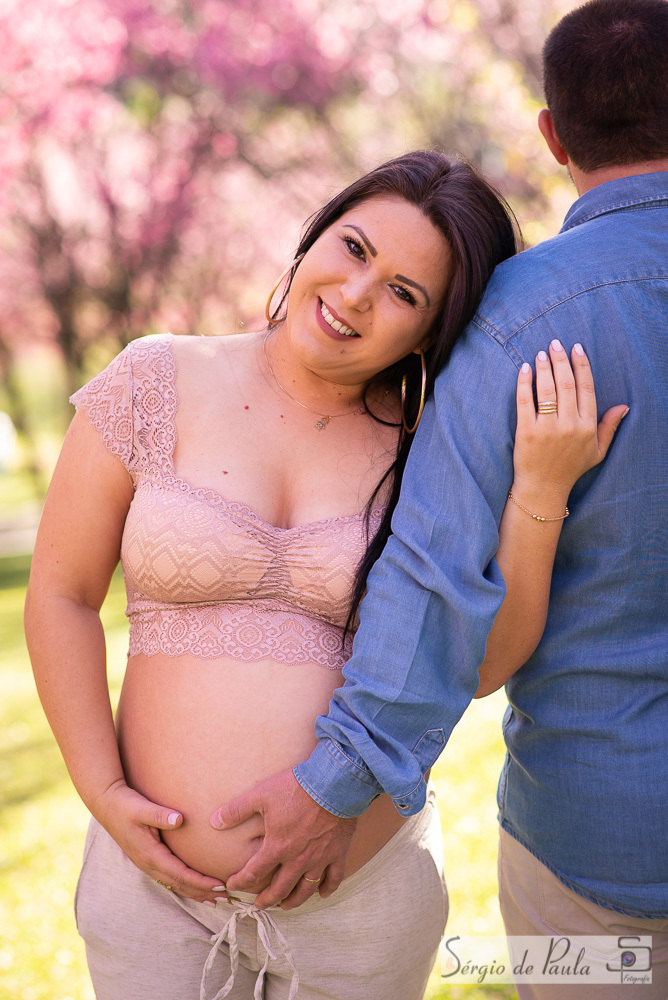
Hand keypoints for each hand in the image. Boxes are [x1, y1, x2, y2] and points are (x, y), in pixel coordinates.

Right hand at [95, 780, 227, 902]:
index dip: (200, 881)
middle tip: (226, 898)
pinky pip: (169, 878)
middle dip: (202, 892)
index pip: (180, 874)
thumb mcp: (142, 808)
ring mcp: (147, 864)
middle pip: (179, 885)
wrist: (107, 804)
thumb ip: (160, 815)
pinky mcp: (147, 859)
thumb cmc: (126, 805)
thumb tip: (179, 819)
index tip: (220, 884)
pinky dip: (184, 885)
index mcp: (150, 854)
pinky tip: (193, 886)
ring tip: (214, 899)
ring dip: (194, 892)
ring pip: (174, 884)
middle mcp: (148, 864)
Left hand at [210, 768, 357, 909]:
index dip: (241, 881)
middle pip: (281, 888)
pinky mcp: (338, 852)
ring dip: (295, 900)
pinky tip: (323, 894)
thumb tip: (214, 821)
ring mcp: (320, 858)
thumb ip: (236, 810)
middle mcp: (298, 859)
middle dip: (268, 899)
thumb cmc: (295, 788)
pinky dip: (328, 888)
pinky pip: (334, 878)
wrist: (332, 784)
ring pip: (307, 889)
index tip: (232, 885)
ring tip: (286, 905)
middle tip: (260, 905)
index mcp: (277, 847)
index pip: (254, 872)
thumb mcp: (260, 795)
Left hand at [512, 340, 627, 499]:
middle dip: (561, 360)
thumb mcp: (597, 451)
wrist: (544, 489)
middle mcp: (569, 426)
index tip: (576, 348)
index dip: (582, 365)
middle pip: (566, 384)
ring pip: (547, 390)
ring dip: (543, 368)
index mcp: (587, 426)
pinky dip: (524, 383)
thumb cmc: (571, 469)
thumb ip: (609, 427)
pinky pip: (525, 402)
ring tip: (540, 354)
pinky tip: (524, 369)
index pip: (587, 388)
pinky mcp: (526, 433)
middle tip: (555, 344)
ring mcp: (547, 429)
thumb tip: (624, 406)